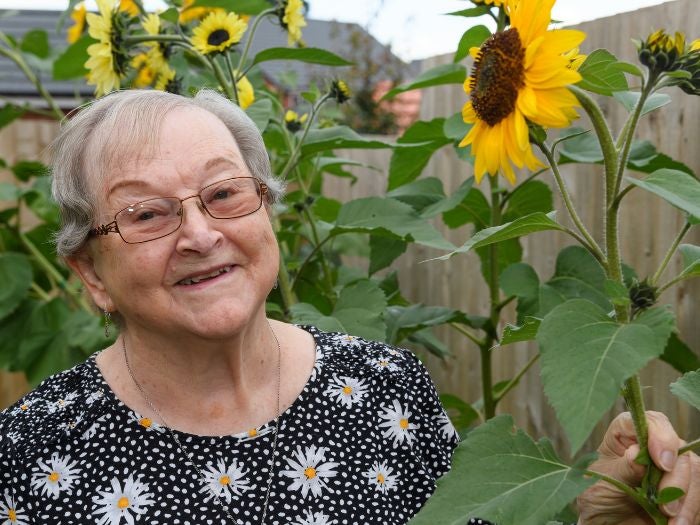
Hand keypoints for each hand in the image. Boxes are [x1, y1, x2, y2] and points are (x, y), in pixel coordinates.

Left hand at [577, 411, 699, 524]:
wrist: (606, 520)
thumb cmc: (599, 493)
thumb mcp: (604, 480)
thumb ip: (623, 468)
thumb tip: (637, 454)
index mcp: (627, 433)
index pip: (651, 422)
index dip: (661, 436)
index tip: (663, 463)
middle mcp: (652, 445)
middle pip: (680, 450)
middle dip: (677, 481)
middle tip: (667, 507)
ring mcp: (671, 466)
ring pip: (695, 472)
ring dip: (688, 501)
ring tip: (674, 523)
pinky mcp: (683, 487)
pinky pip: (699, 494)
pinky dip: (693, 511)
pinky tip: (679, 524)